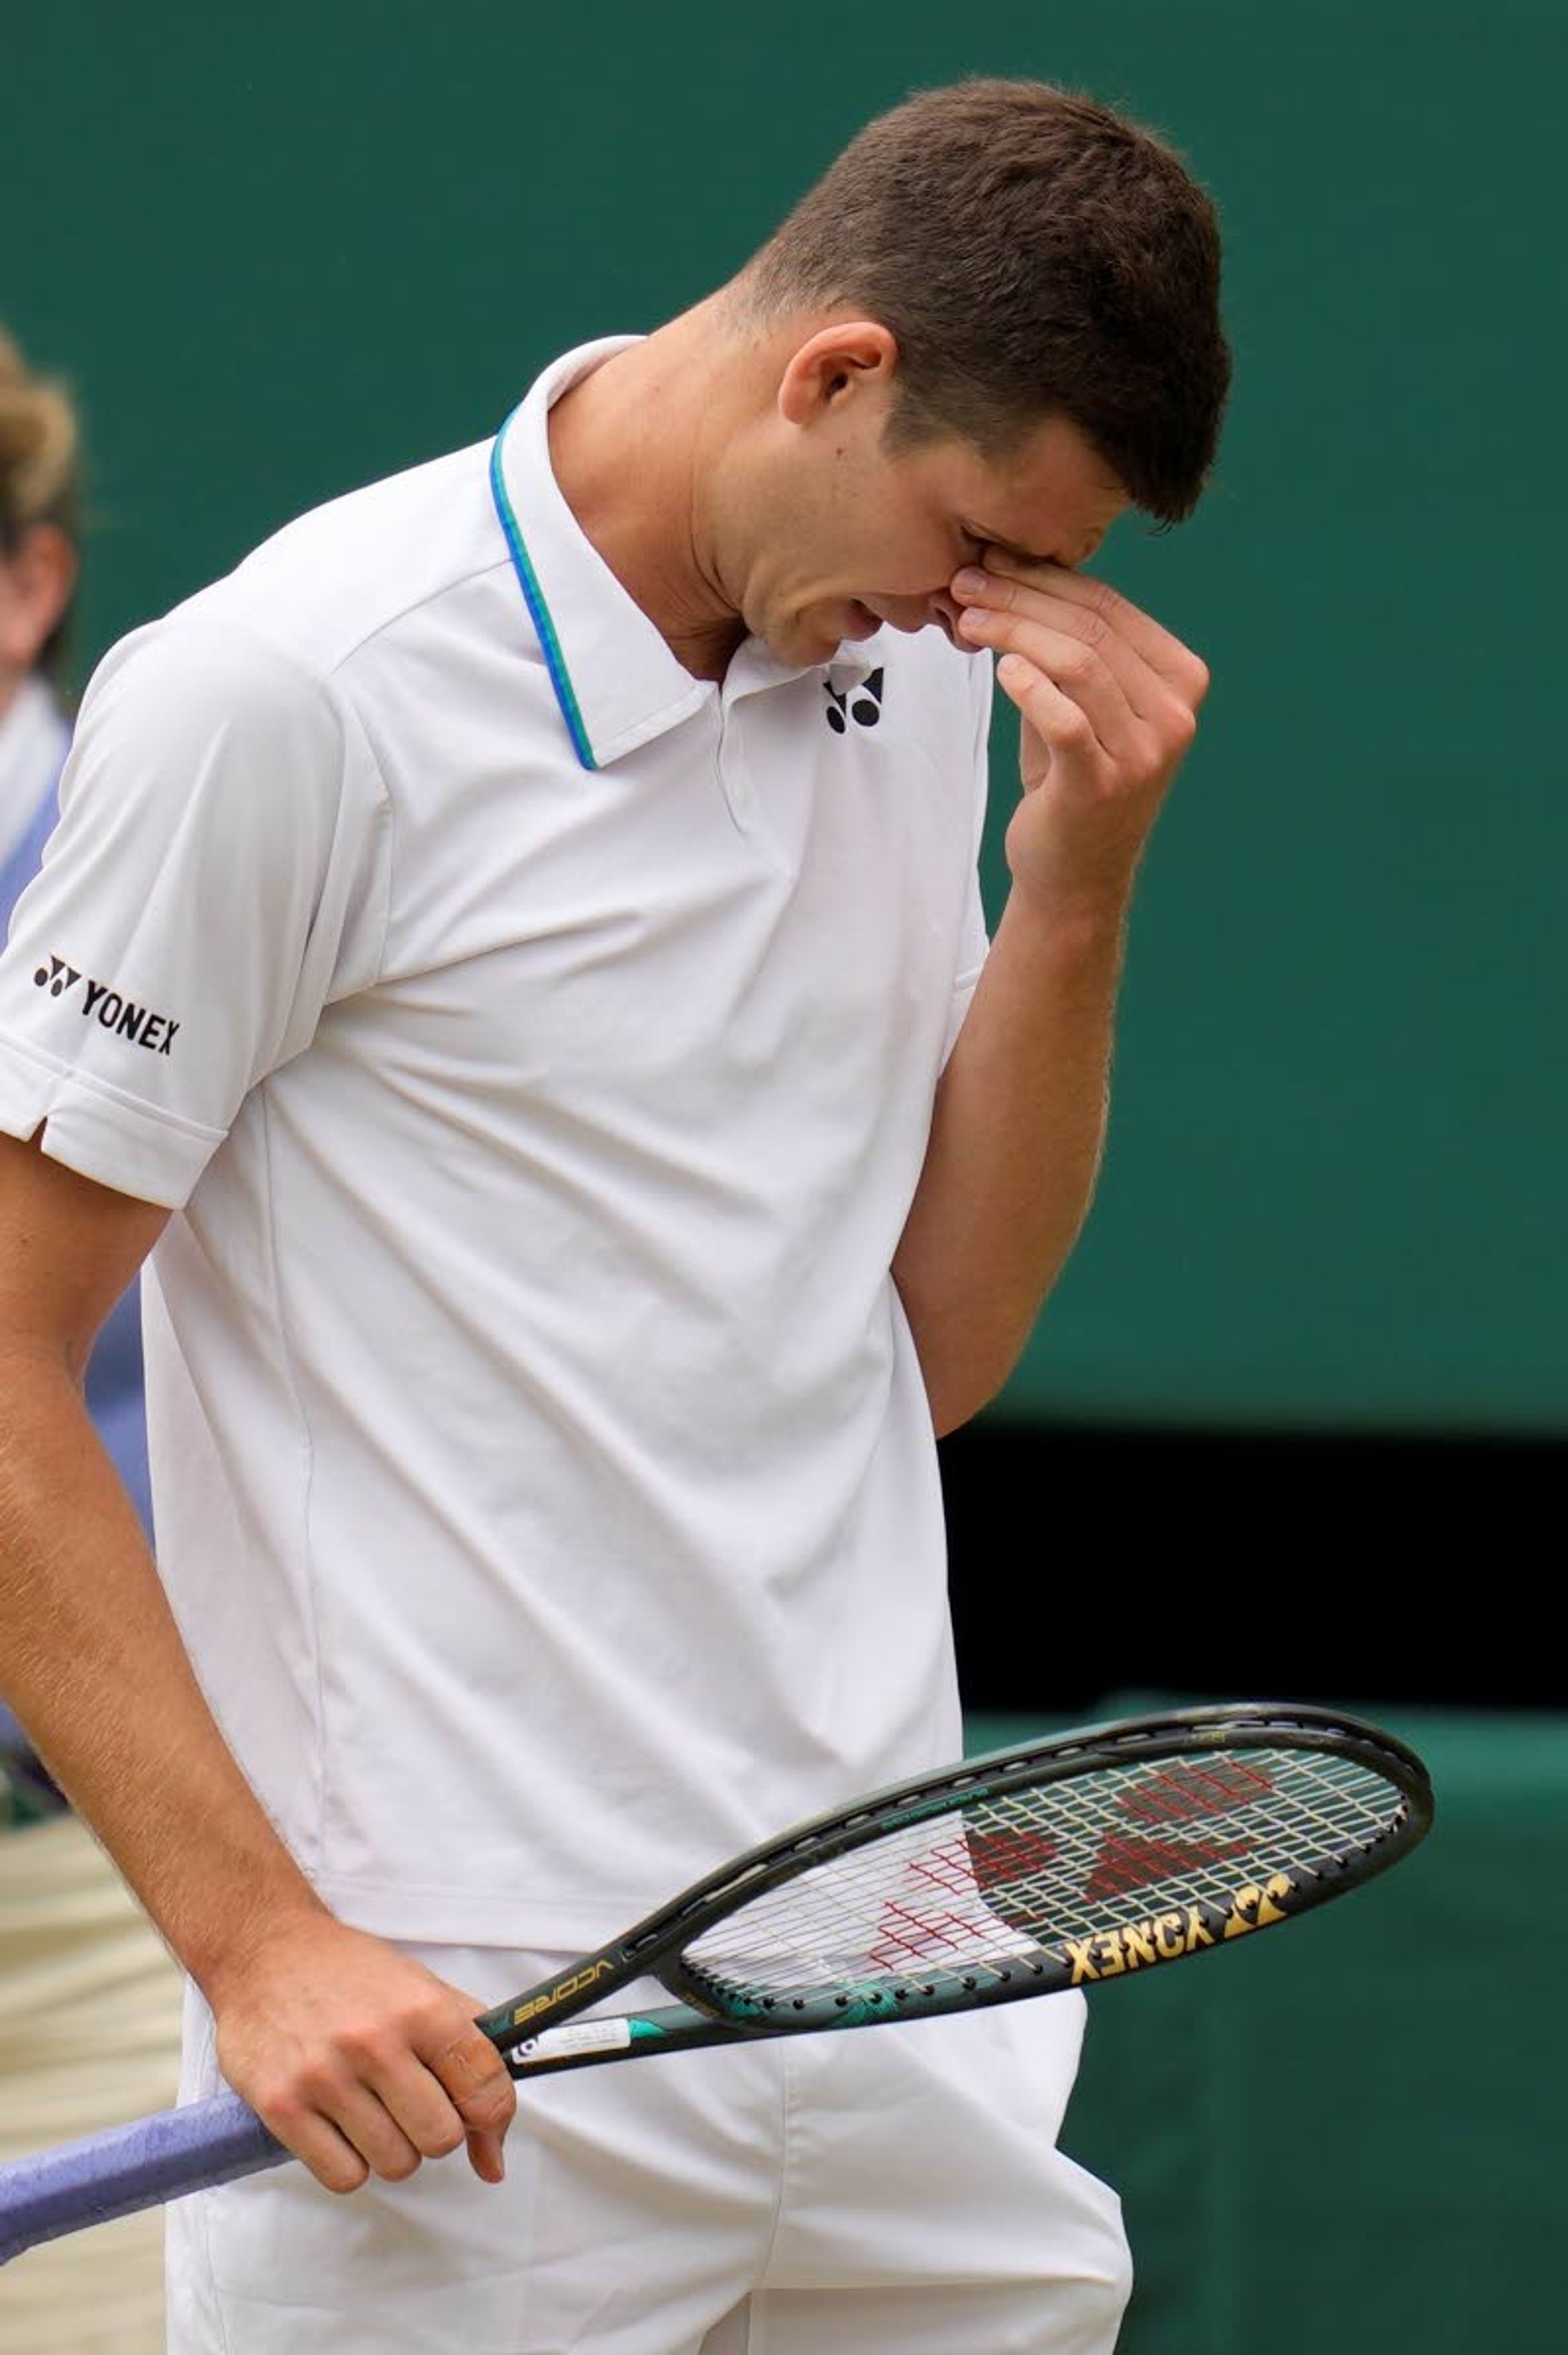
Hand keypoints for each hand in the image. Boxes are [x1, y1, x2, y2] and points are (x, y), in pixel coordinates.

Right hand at [209, 1912, 515, 2193]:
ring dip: (393, 2148)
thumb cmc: (348, 1974)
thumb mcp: (423, 1988)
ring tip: (373, 2110)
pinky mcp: (282, 2106)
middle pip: (441, 2137)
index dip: (492, 2116)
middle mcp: (375, 2043)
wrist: (265, 1951)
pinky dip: (350, 2163)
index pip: (485, 2088)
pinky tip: (341, 2127)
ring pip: (395, 2164)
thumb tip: (494, 2155)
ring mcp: (325, 2077)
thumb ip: (471, 2055)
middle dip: (436, 2130)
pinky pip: (344, 2177)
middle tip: (414, 2106)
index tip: (480, 2119)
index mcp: (421, 2008)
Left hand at [952, 553, 1208, 910]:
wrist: (1074, 876)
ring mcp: (1145, 752)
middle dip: (1020, 596)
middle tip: (965, 582)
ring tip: (965, 617)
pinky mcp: (1104, 785)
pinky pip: (1066, 719)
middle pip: (1091, 628)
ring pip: (1079, 663)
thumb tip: (1010, 574)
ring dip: (1013, 631)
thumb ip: (1066, 648)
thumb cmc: (1070, 781)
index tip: (990, 561)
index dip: (1044, 577)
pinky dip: (1029, 687)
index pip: (1109, 607)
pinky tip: (1000, 669)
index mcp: (1181, 680)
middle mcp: (1175, 714)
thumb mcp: (1081, 705)